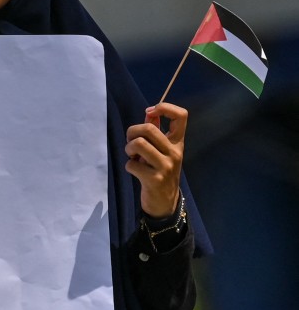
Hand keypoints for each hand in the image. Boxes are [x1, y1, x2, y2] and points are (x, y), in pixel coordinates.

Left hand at [124, 102, 185, 218]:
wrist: (165, 202)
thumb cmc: (159, 171)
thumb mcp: (161, 151)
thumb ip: (155, 132)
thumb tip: (149, 112)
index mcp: (178, 143)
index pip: (181, 116)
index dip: (164, 107)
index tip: (150, 112)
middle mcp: (175, 153)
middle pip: (149, 129)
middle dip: (132, 132)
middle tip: (130, 142)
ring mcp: (166, 166)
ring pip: (138, 144)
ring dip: (128, 149)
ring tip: (132, 156)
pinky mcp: (155, 179)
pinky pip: (132, 164)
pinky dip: (128, 166)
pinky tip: (135, 171)